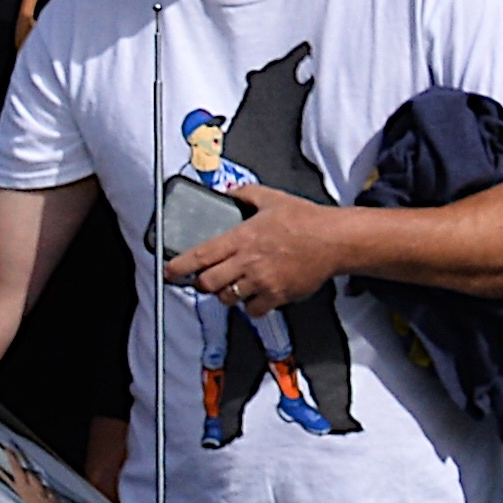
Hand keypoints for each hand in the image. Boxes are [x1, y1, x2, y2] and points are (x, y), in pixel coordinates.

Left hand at [161, 182, 355, 309]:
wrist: (333, 240)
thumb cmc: (306, 220)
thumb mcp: (272, 198)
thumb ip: (245, 194)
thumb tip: (229, 192)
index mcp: (242, 237)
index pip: (201, 255)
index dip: (179, 267)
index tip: (169, 272)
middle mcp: (248, 261)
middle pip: (208, 283)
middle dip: (203, 283)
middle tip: (207, 279)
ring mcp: (262, 281)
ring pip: (228, 298)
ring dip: (227, 293)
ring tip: (235, 284)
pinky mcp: (277, 295)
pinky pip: (253, 310)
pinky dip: (251, 305)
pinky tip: (256, 294)